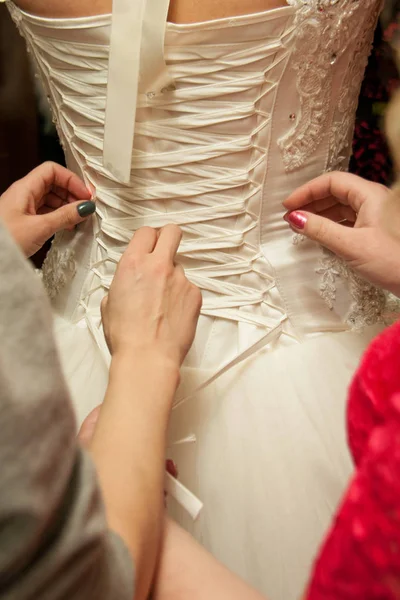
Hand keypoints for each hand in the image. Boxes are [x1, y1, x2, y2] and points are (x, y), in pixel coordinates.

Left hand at [0, 161, 95, 256]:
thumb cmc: (5, 241)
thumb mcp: (40, 228)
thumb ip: (65, 216)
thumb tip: (85, 207)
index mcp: (25, 188)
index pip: (52, 171)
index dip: (71, 180)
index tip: (85, 195)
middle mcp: (24, 194)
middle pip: (53, 183)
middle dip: (71, 193)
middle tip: (84, 208)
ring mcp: (23, 206)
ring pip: (50, 198)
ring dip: (66, 206)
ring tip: (77, 219)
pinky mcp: (24, 219)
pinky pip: (45, 210)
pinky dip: (58, 215)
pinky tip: (65, 226)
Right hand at [101, 225, 201, 365]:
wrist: (148, 357)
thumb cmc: (125, 335)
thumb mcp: (109, 303)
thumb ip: (122, 283)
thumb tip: (130, 283)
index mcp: (133, 264)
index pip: (146, 232)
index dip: (147, 238)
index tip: (148, 246)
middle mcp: (159, 265)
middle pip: (172, 232)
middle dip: (168, 238)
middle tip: (164, 253)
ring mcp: (181, 279)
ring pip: (179, 266)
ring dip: (172, 277)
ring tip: (162, 304)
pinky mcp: (195, 294)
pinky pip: (188, 288)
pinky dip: (182, 298)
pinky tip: (172, 315)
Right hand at [283, 171, 399, 296]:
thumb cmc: (393, 262)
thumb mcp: (351, 246)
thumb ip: (320, 230)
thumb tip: (294, 218)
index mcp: (371, 195)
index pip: (333, 181)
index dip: (307, 191)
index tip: (288, 206)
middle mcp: (374, 201)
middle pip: (336, 193)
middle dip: (311, 203)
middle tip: (290, 217)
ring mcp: (376, 216)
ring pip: (342, 208)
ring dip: (320, 215)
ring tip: (300, 227)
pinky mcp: (376, 232)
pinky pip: (349, 222)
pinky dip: (331, 226)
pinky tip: (319, 236)